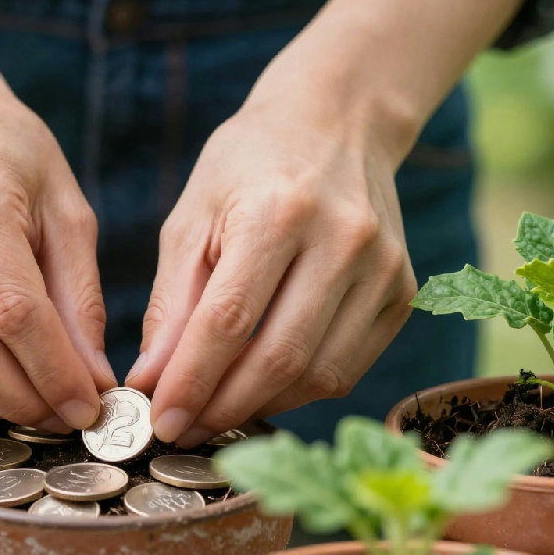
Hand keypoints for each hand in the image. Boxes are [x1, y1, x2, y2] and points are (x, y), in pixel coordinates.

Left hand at [125, 77, 418, 446]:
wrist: (335, 123)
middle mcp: (342, 240)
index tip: (158, 420)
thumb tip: (151, 382)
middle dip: (222, 407)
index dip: (191, 381)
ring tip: (214, 415)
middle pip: (279, 357)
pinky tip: (260, 390)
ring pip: (318, 374)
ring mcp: (383, 268)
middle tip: (181, 431)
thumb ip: (172, 303)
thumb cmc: (247, 168)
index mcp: (278, 212)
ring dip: (259, 408)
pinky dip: (299, 391)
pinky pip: (348, 367)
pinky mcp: (402, 291)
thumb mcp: (192, 218)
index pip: (229, 321)